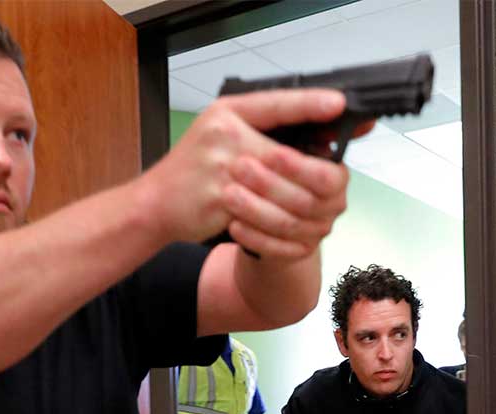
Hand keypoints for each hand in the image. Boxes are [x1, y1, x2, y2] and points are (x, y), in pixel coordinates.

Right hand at [140, 89, 357, 260]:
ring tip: (317, 210)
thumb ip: (260, 130)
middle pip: (287, 155)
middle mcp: (224, 134)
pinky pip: (264, 212)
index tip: (340, 103)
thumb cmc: (195, 168)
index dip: (310, 103)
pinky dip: (280, 222)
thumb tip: (314, 137)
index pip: (276, 103)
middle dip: (313, 173)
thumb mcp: (222, 133)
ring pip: (281, 188)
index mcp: (227, 113)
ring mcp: (220, 167)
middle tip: (336, 182)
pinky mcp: (219, 199)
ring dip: (300, 203)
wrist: (155, 202)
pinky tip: (293, 226)